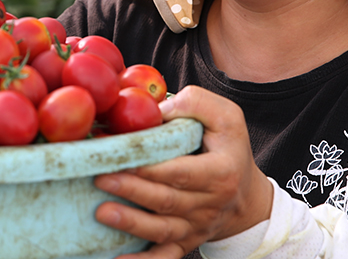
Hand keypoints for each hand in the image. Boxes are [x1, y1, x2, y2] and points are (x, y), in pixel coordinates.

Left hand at [93, 86, 272, 258]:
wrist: (246, 195)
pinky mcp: (186, 241)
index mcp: (220, 172)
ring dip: (130, 223)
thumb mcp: (226, 116)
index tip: (122, 156)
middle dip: (132, 191)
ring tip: (101, 212)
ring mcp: (197, 227)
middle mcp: (210, 204)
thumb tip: (156, 110)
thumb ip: (195, 103)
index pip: (182, 172)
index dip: (152, 168)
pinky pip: (165, 256)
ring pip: (162, 230)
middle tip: (101, 178)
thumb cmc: (230, 148)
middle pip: (167, 201)